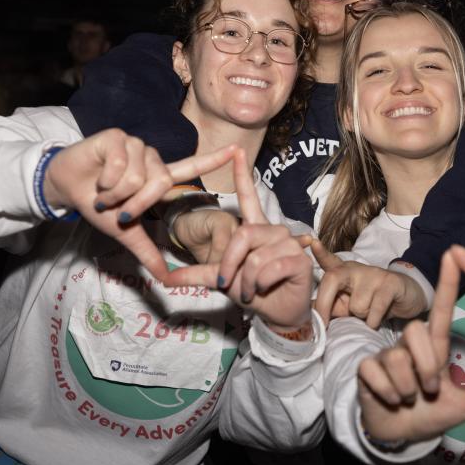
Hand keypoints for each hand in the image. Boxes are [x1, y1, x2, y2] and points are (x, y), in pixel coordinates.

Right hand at [43, 128, 235, 281]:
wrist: (65, 188)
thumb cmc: (97, 205)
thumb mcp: (125, 232)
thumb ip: (147, 252)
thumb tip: (165, 278)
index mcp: (157, 177)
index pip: (190, 168)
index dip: (213, 160)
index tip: (237, 150)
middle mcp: (151, 159)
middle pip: (160, 183)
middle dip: (136, 204)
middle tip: (116, 209)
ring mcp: (135, 145)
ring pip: (139, 176)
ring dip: (116, 194)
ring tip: (103, 192)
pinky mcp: (117, 137)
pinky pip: (120, 165)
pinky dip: (106, 180)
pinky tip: (97, 177)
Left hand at [166, 150, 313, 330]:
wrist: (278, 313)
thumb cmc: (253, 291)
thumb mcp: (221, 280)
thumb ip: (197, 274)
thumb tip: (164, 278)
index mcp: (255, 229)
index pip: (248, 197)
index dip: (242, 175)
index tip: (237, 151)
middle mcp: (273, 230)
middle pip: (242, 235)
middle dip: (229, 264)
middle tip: (230, 284)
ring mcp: (288, 243)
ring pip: (254, 257)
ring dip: (247, 281)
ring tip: (254, 289)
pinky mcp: (299, 259)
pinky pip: (268, 269)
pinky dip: (260, 285)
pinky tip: (267, 289)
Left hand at [310, 240, 427, 328]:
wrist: (407, 298)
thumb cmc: (372, 302)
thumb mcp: (346, 305)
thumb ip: (328, 305)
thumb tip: (304, 313)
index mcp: (343, 271)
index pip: (329, 260)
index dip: (320, 253)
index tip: (312, 243)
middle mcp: (355, 268)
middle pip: (332, 279)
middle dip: (324, 304)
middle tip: (323, 323)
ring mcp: (373, 274)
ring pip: (356, 305)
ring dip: (361, 317)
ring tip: (369, 313)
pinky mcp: (390, 283)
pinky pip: (374, 310)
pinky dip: (373, 321)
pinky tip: (377, 319)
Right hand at [358, 250, 464, 444]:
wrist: (398, 434)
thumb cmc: (431, 412)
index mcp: (434, 348)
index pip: (441, 310)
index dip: (446, 284)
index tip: (452, 255)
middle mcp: (409, 345)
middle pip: (417, 332)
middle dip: (425, 369)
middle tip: (428, 391)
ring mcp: (386, 355)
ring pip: (397, 358)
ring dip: (407, 388)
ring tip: (407, 398)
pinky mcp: (365, 368)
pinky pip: (376, 374)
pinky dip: (387, 394)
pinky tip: (389, 399)